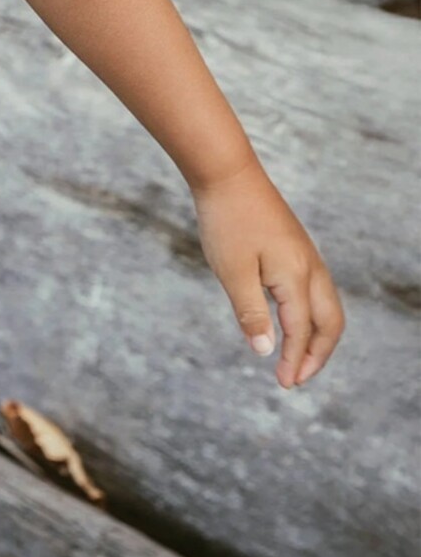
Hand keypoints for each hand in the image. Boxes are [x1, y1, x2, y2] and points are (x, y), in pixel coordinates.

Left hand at [192, 155, 344, 388]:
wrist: (227, 171)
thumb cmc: (227, 220)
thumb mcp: (232, 271)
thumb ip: (251, 313)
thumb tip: (266, 351)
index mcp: (297, 277)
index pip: (302, 330)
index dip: (295, 360)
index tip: (285, 384)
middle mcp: (311, 268)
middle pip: (330, 323)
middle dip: (318, 354)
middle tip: (297, 377)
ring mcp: (306, 255)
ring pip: (326, 306)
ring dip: (316, 335)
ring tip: (296, 355)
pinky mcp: (295, 246)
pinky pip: (314, 289)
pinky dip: (309, 313)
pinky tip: (289, 317)